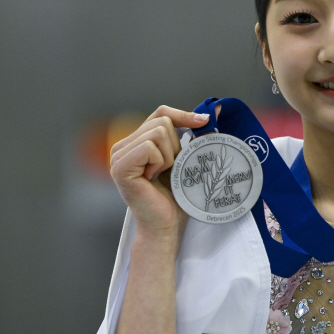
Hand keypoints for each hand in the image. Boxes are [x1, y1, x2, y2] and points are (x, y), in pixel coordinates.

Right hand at [110, 105, 209, 236]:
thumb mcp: (187, 159)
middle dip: (176, 145)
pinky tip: (153, 178)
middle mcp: (123, 145)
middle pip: (162, 121)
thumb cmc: (177, 196)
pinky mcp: (120, 166)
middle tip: (170, 169)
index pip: (161, 113)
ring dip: (169, 156)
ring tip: (162, 175)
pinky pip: (149, 147)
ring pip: (158, 132)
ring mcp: (118, 155)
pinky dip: (160, 162)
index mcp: (137, 141)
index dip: (183, 114)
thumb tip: (214, 108)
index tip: (204, 121)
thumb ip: (194, 135)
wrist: (167, 224)